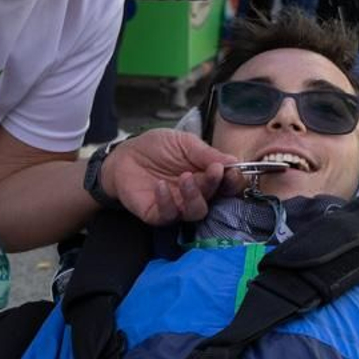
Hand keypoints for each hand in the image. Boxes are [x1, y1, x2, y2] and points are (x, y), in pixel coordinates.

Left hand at [102, 130, 234, 224]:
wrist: (124, 155)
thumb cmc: (155, 147)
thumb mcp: (183, 142)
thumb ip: (206, 153)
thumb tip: (233, 161)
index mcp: (205, 176)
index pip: (228, 185)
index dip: (233, 180)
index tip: (231, 170)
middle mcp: (195, 193)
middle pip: (214, 199)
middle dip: (214, 185)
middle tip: (212, 170)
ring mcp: (177, 206)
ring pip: (195, 212)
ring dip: (194, 196)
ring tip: (185, 177)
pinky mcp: (157, 214)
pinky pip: (168, 216)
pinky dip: (167, 201)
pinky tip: (160, 185)